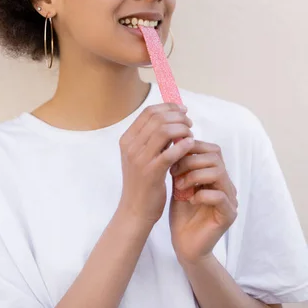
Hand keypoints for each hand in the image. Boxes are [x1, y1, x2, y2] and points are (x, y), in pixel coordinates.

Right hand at [118, 102, 193, 226]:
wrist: (135, 211)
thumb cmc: (142, 183)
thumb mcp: (141, 157)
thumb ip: (152, 139)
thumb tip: (172, 120)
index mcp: (127, 139)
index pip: (149, 112)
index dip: (168, 107)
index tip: (182, 110)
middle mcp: (130, 146)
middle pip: (157, 118)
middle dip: (177, 117)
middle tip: (189, 123)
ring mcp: (139, 159)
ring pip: (164, 131)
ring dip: (182, 129)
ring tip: (190, 135)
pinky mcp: (151, 173)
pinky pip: (170, 153)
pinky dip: (183, 145)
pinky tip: (191, 145)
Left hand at [169, 140, 237, 265]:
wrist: (184, 243)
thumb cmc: (181, 212)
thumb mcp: (178, 182)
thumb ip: (181, 163)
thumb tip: (175, 139)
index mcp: (216, 173)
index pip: (211, 149)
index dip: (192, 147)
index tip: (172, 155)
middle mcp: (226, 183)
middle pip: (215, 157)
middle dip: (190, 161)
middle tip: (174, 172)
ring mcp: (230, 199)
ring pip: (218, 172)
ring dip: (194, 176)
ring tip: (179, 186)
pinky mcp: (229, 215)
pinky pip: (219, 196)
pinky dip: (201, 194)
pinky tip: (190, 200)